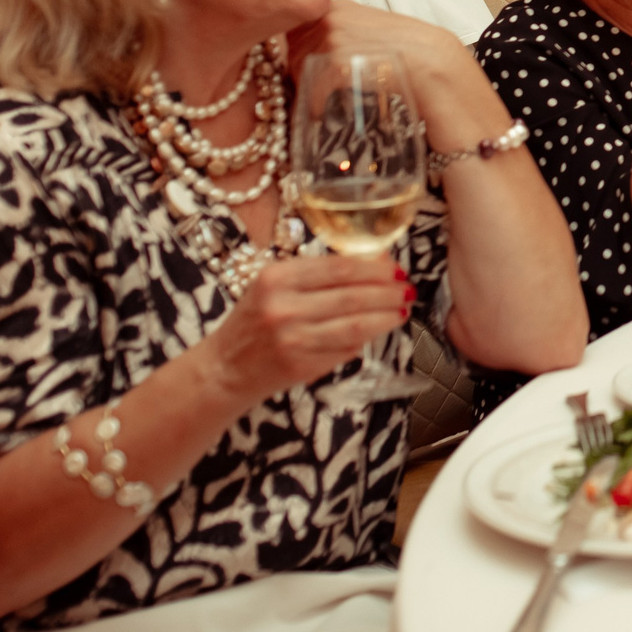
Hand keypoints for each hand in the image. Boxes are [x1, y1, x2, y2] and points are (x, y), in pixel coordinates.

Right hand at [196, 254, 409, 406]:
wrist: (224, 368)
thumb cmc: (254, 321)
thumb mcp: (274, 286)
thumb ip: (316, 274)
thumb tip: (373, 262)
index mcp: (276, 277)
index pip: (338, 267)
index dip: (374, 267)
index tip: (396, 268)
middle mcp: (282, 306)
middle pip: (352, 295)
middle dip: (387, 292)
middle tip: (407, 289)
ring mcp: (292, 338)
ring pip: (354, 324)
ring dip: (385, 317)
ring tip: (401, 310)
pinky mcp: (300, 365)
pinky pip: (344, 349)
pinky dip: (366, 339)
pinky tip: (378, 331)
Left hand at [286, 0, 484, 150]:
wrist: (437, 67)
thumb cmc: (411, 56)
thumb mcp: (375, 33)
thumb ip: (344, 33)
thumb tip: (310, 53)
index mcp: (340, 5)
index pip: (296, 28)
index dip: (298, 53)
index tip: (304, 71)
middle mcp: (331, 15)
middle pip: (291, 50)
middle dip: (298, 74)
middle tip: (314, 93)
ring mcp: (332, 35)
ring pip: (297, 70)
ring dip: (306, 91)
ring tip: (324, 103)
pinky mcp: (335, 60)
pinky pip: (309, 89)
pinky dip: (315, 106)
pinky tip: (326, 112)